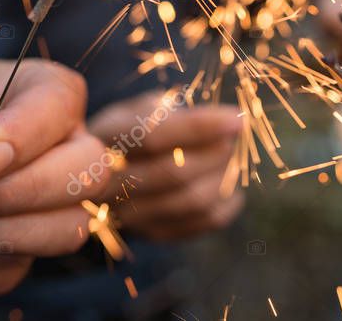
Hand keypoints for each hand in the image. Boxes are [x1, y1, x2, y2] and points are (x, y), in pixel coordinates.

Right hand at [89, 94, 242, 239]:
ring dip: (223, 177)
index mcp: (105, 141)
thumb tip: (220, 121)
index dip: (200, 127)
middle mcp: (109, 184)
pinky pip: (203, 222)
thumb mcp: (141, 108)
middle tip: (232, 139)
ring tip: (229, 160)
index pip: (154, 135)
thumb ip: (173, 111)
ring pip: (193, 201)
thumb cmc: (133, 131)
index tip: (237, 119)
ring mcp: (130, 215)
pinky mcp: (153, 233)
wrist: (104, 179)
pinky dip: (227, 203)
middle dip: (216, 153)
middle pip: (175, 173)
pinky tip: (230, 188)